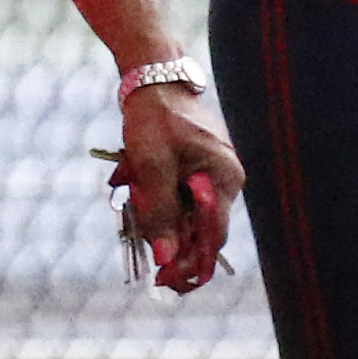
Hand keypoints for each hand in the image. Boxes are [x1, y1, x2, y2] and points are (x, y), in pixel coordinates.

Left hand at [107, 82, 241, 295]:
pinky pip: (180, 196)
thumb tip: (167, 257)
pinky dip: (158, 198)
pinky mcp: (197, 167)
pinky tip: (136, 181)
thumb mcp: (152, 166)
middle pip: (199, 229)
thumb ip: (161, 212)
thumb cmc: (156, 118)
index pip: (213, 237)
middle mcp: (225, 180)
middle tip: (146, 258)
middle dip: (171, 240)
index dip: (191, 264)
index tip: (166, 282)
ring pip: (186, 213)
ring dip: (159, 215)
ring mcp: (212, 173)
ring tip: (133, 188)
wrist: (155, 77)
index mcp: (223, 180)